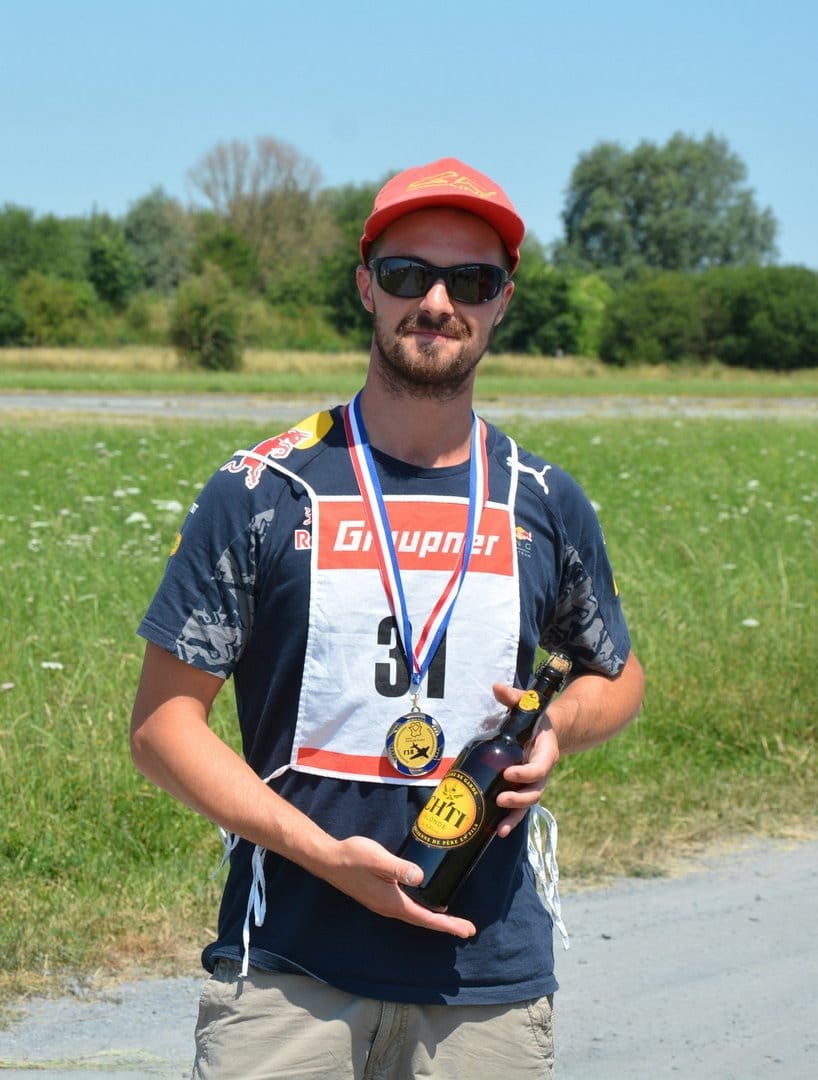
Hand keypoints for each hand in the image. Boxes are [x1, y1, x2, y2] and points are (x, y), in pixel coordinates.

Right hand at [323, 835, 476, 938]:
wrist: (329, 860)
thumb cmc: (353, 857)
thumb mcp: (378, 859)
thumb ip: (398, 868)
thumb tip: (420, 877)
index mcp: (392, 901)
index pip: (425, 917)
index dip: (447, 924)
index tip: (466, 930)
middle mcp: (389, 907)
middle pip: (423, 921)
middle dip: (446, 925)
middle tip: (467, 929)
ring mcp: (383, 903)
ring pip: (415, 915)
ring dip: (435, 919)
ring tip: (452, 921)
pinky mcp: (380, 896)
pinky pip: (407, 908)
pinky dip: (422, 910)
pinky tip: (427, 903)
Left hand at [490, 682, 560, 838]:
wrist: (548, 731)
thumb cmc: (535, 718)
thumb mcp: (528, 705)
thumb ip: (514, 697)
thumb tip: (497, 687)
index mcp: (545, 751)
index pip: (540, 767)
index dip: (526, 773)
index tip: (509, 773)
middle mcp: (543, 770)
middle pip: (536, 790)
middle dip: (519, 798)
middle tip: (500, 799)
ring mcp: (535, 782)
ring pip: (529, 803)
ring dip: (515, 817)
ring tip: (499, 828)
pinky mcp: (525, 789)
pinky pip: (520, 808)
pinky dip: (510, 821)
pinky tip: (496, 833)